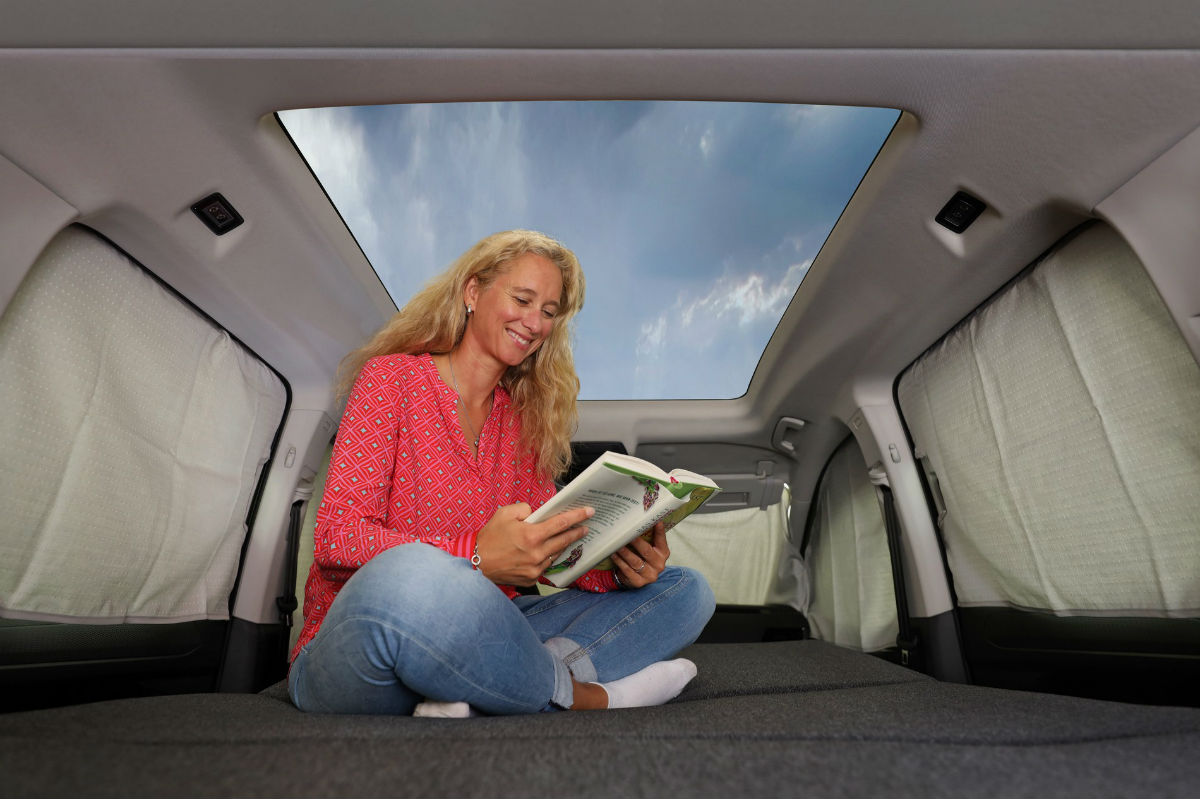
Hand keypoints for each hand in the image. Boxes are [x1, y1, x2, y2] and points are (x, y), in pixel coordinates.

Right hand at [475, 503, 592, 585]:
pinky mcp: (531, 579)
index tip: (589, 512)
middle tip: (585, 527)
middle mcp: (536, 553)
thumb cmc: (489, 538)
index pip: (561, 524)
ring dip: (563, 546)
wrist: (476, 564)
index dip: (577, 516)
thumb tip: (536, 513)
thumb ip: (524, 509)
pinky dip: (547, 558)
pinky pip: (545, 566)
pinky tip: (547, 552)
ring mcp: (535, 569)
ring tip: (568, 538)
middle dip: (577, 532)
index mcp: (531, 535)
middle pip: (564, 541)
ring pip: (556, 555)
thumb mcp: (504, 514)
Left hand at [611, 521, 669, 588]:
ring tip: (616, 544)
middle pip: (646, 551)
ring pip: (635, 561)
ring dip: (624, 552)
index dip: (659, 531)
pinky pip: (627, 570)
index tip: (656, 521)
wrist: (636, 578)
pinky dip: (620, 561)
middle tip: (626, 533)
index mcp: (663, 553)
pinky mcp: (638, 582)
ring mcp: (649, 575)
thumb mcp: (649, 548)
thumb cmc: (642, 558)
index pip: (661, 540)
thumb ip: (648, 537)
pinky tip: (614, 555)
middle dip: (635, 542)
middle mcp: (659, 564)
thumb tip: (639, 520)